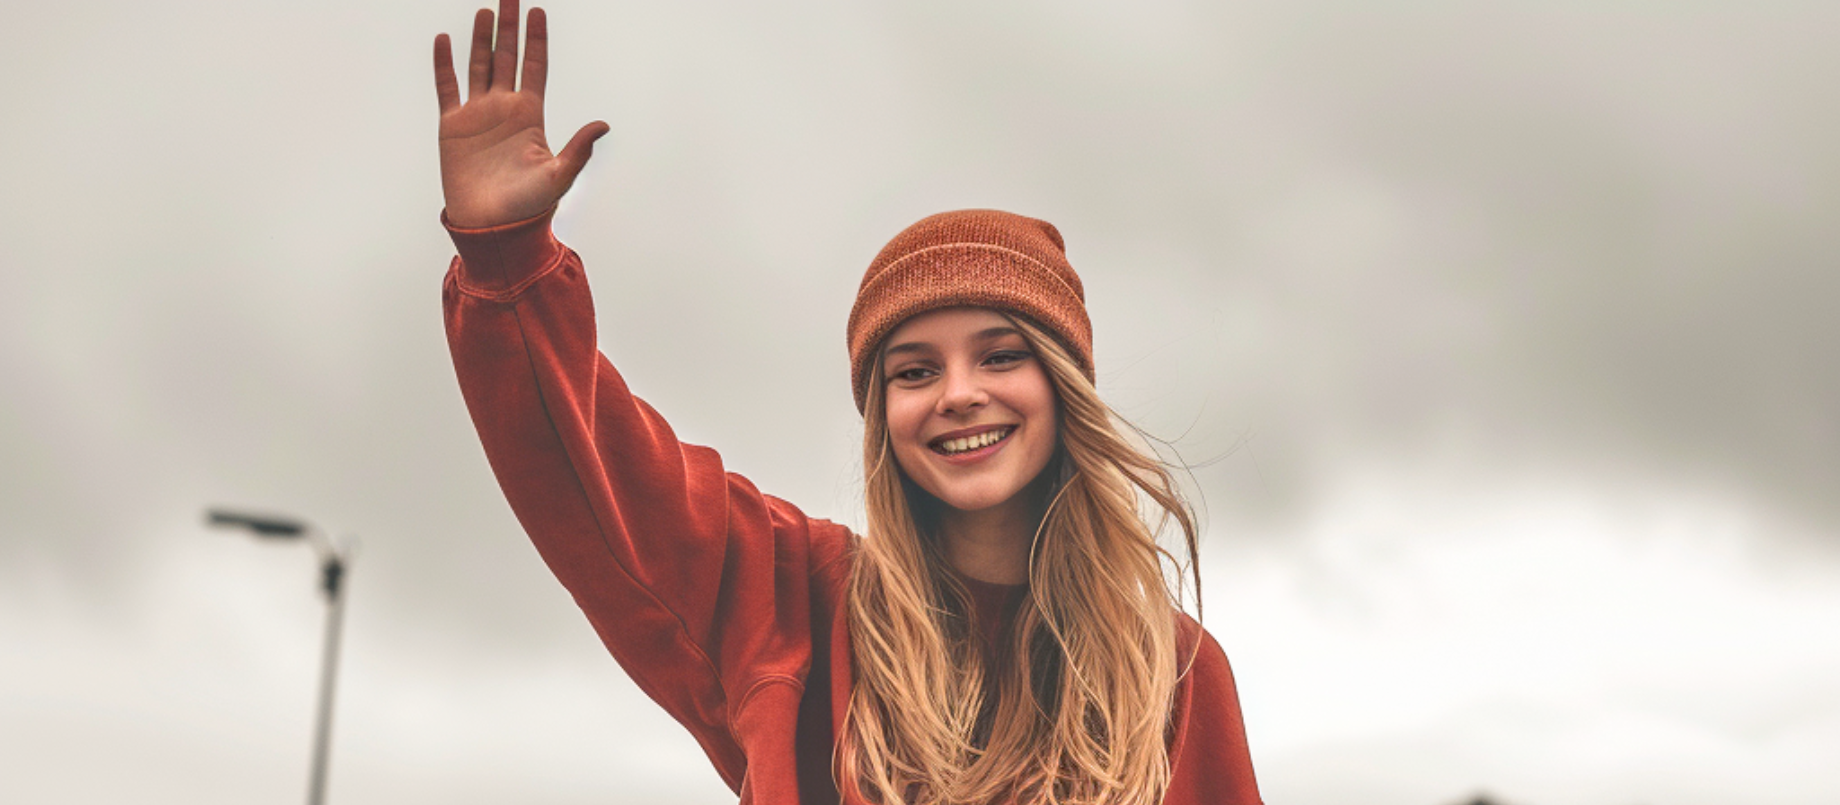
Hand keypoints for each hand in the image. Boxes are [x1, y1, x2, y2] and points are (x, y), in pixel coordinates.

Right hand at [434, 0, 608, 227]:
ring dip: (481, 39)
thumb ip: (578, 149)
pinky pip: (447, 88)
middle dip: (509, 27)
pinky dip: (444, 64)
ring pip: (479, 66)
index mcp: (531, 115)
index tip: (538, 10)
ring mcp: (478, 115)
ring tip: (485, 11)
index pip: (535, 67)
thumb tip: (603, 125)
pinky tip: (444, 40)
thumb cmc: (529, 207)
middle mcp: (505, 109)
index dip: (537, 39)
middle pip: (508, 57)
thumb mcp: (559, 176)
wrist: (493, 228)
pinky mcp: (452, 127)